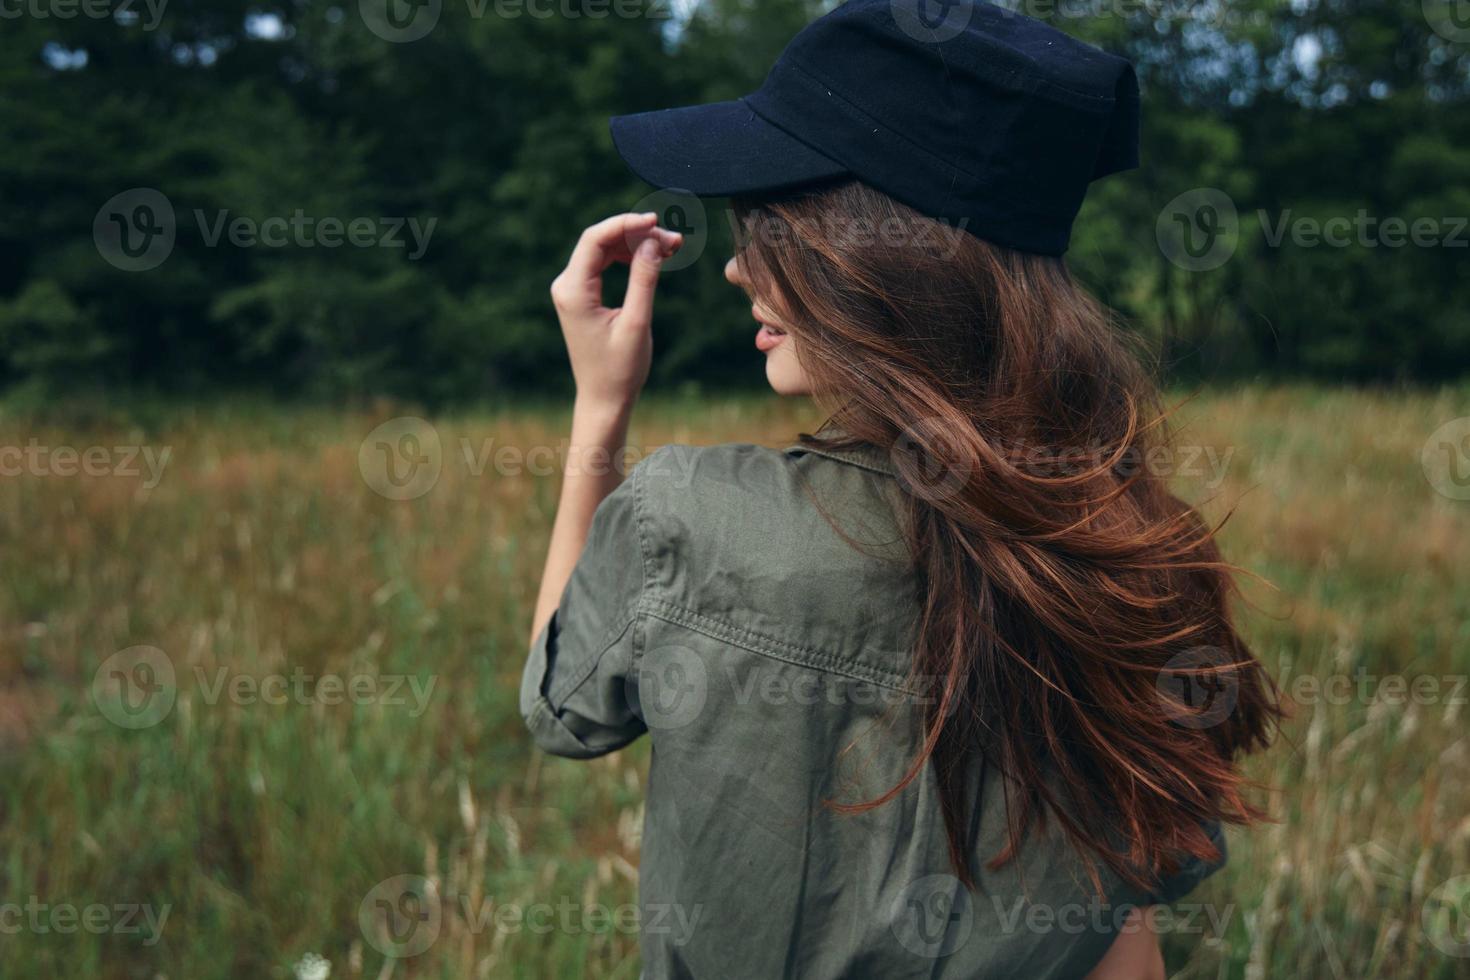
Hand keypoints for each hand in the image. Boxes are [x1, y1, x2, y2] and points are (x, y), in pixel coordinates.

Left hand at [549, 212, 682, 412]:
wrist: (604, 399)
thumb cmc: (620, 369)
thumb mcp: (637, 323)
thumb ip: (644, 280)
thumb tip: (652, 242)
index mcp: (573, 292)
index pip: (595, 240)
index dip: (626, 224)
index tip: (656, 222)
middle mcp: (566, 286)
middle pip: (600, 241)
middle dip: (637, 234)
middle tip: (674, 239)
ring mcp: (572, 289)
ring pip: (605, 250)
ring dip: (637, 245)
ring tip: (673, 247)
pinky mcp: (582, 295)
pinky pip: (605, 264)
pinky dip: (630, 258)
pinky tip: (656, 257)